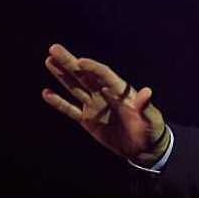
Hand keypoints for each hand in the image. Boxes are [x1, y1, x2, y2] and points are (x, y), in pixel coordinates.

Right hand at [41, 43, 167, 166]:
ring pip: (74, 87)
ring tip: (49, 61)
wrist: (144, 149)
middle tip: (54, 48)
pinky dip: (58, 102)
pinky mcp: (88, 120)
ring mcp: (95, 106)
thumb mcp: (152, 119)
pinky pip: (70, 109)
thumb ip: (146, 106)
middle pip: (84, 75)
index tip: (79, 61)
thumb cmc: (151, 130)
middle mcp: (105, 94)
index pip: (104, 74)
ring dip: (62, 75)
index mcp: (120, 91)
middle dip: (69, 62)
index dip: (92, 68)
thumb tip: (147, 91)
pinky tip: (46, 92)